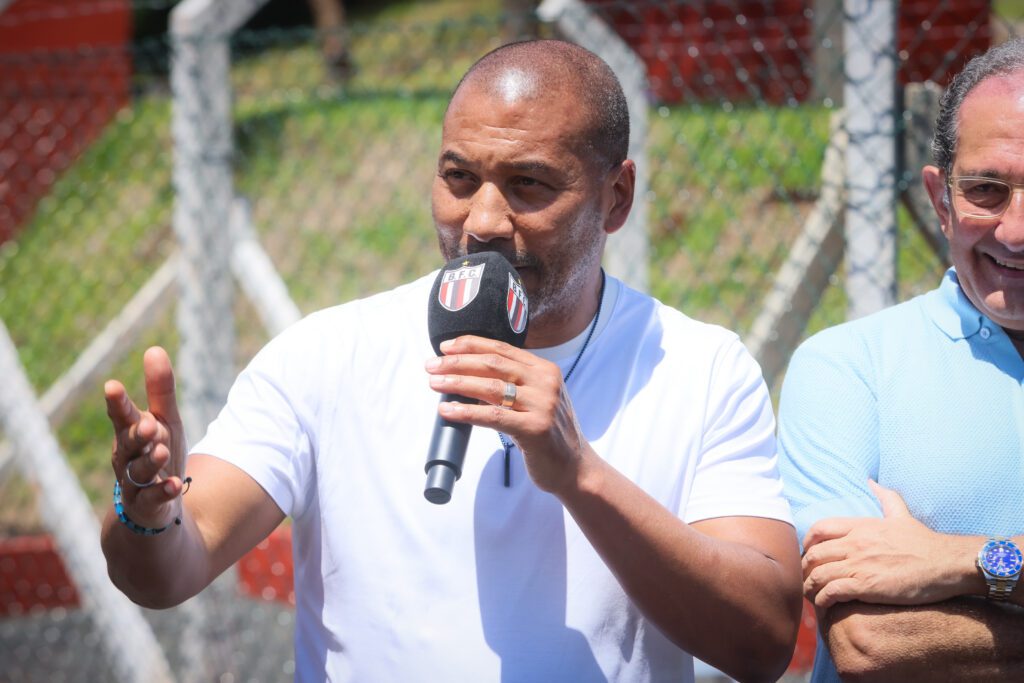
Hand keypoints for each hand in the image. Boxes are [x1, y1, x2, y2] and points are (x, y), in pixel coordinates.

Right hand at [105, 346, 187, 528]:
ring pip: (139, 471)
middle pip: (128, 442)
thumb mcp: (165, 421)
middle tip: (147, 424)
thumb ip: (160, 390)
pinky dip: (162, 491)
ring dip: (150, 461)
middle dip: (135, 433)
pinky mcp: (147, 504)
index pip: (121, 416)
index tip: (112, 387)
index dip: (117, 403)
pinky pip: (153, 498)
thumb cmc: (157, 452)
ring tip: (161, 450)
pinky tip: (173, 485)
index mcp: (131, 432)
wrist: (155, 505)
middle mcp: (128, 456)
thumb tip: (154, 349)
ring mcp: (135, 482)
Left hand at [424, 335, 589, 493]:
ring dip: (457, 383)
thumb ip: (511, 385)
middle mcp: (546, 383)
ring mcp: (543, 405)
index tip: (445, 348)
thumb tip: (467, 377)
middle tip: (432, 365)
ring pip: (490, 388)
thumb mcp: (536, 400)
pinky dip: (466, 412)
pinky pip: (493, 416)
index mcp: (545, 370)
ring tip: (435, 384)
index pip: (502, 349)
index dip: (470, 345)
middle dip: (457, 362)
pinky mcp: (535, 429)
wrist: (574, 468)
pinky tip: (448, 410)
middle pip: (493, 364)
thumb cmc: (548, 434)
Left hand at [802, 481, 970, 607]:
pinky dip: (823, 599)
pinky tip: (825, 604)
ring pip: (818, 575)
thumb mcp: (901, 514)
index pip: (819, 529)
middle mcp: (855, 544)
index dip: (807, 543)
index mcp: (860, 526)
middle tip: (807, 579)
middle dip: (805, 569)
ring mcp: (859, 565)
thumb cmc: (925, 542)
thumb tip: (871, 481)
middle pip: (813, 555)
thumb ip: (885, 497)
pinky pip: (833, 592)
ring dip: (810, 587)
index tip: (809, 555)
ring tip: (812, 595)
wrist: (946, 563)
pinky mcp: (867, 586)